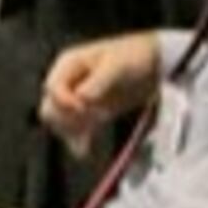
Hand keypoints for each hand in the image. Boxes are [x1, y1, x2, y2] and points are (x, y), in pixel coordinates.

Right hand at [39, 33, 162, 154]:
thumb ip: (97, 82)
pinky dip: (78, 141)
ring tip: (85, 145)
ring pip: (61, 121)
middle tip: (88, 123)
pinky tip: (84, 152)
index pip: (52, 88)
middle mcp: (69, 81)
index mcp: (69, 64)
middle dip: (65, 119)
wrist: (155, 64)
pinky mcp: (91, 113)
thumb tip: (82, 100)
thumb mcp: (116, 65)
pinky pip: (77, 130)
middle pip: (51, 106)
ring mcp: (78, 99)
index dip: (64, 101)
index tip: (82, 108)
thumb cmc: (134, 56)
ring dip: (70, 132)